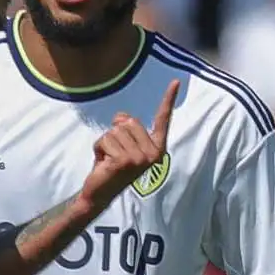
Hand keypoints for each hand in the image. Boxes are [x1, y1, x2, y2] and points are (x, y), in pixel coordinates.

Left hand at [80, 79, 178, 208]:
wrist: (99, 193)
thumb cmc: (111, 166)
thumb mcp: (121, 143)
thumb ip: (126, 127)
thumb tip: (121, 118)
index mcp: (156, 148)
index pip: (162, 120)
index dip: (168, 100)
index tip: (176, 81)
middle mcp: (153, 154)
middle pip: (129, 122)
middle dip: (115, 133)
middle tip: (114, 153)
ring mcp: (140, 158)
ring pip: (115, 131)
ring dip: (105, 142)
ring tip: (107, 159)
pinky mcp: (124, 161)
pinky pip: (105, 139)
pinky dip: (98, 148)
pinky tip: (102, 163)